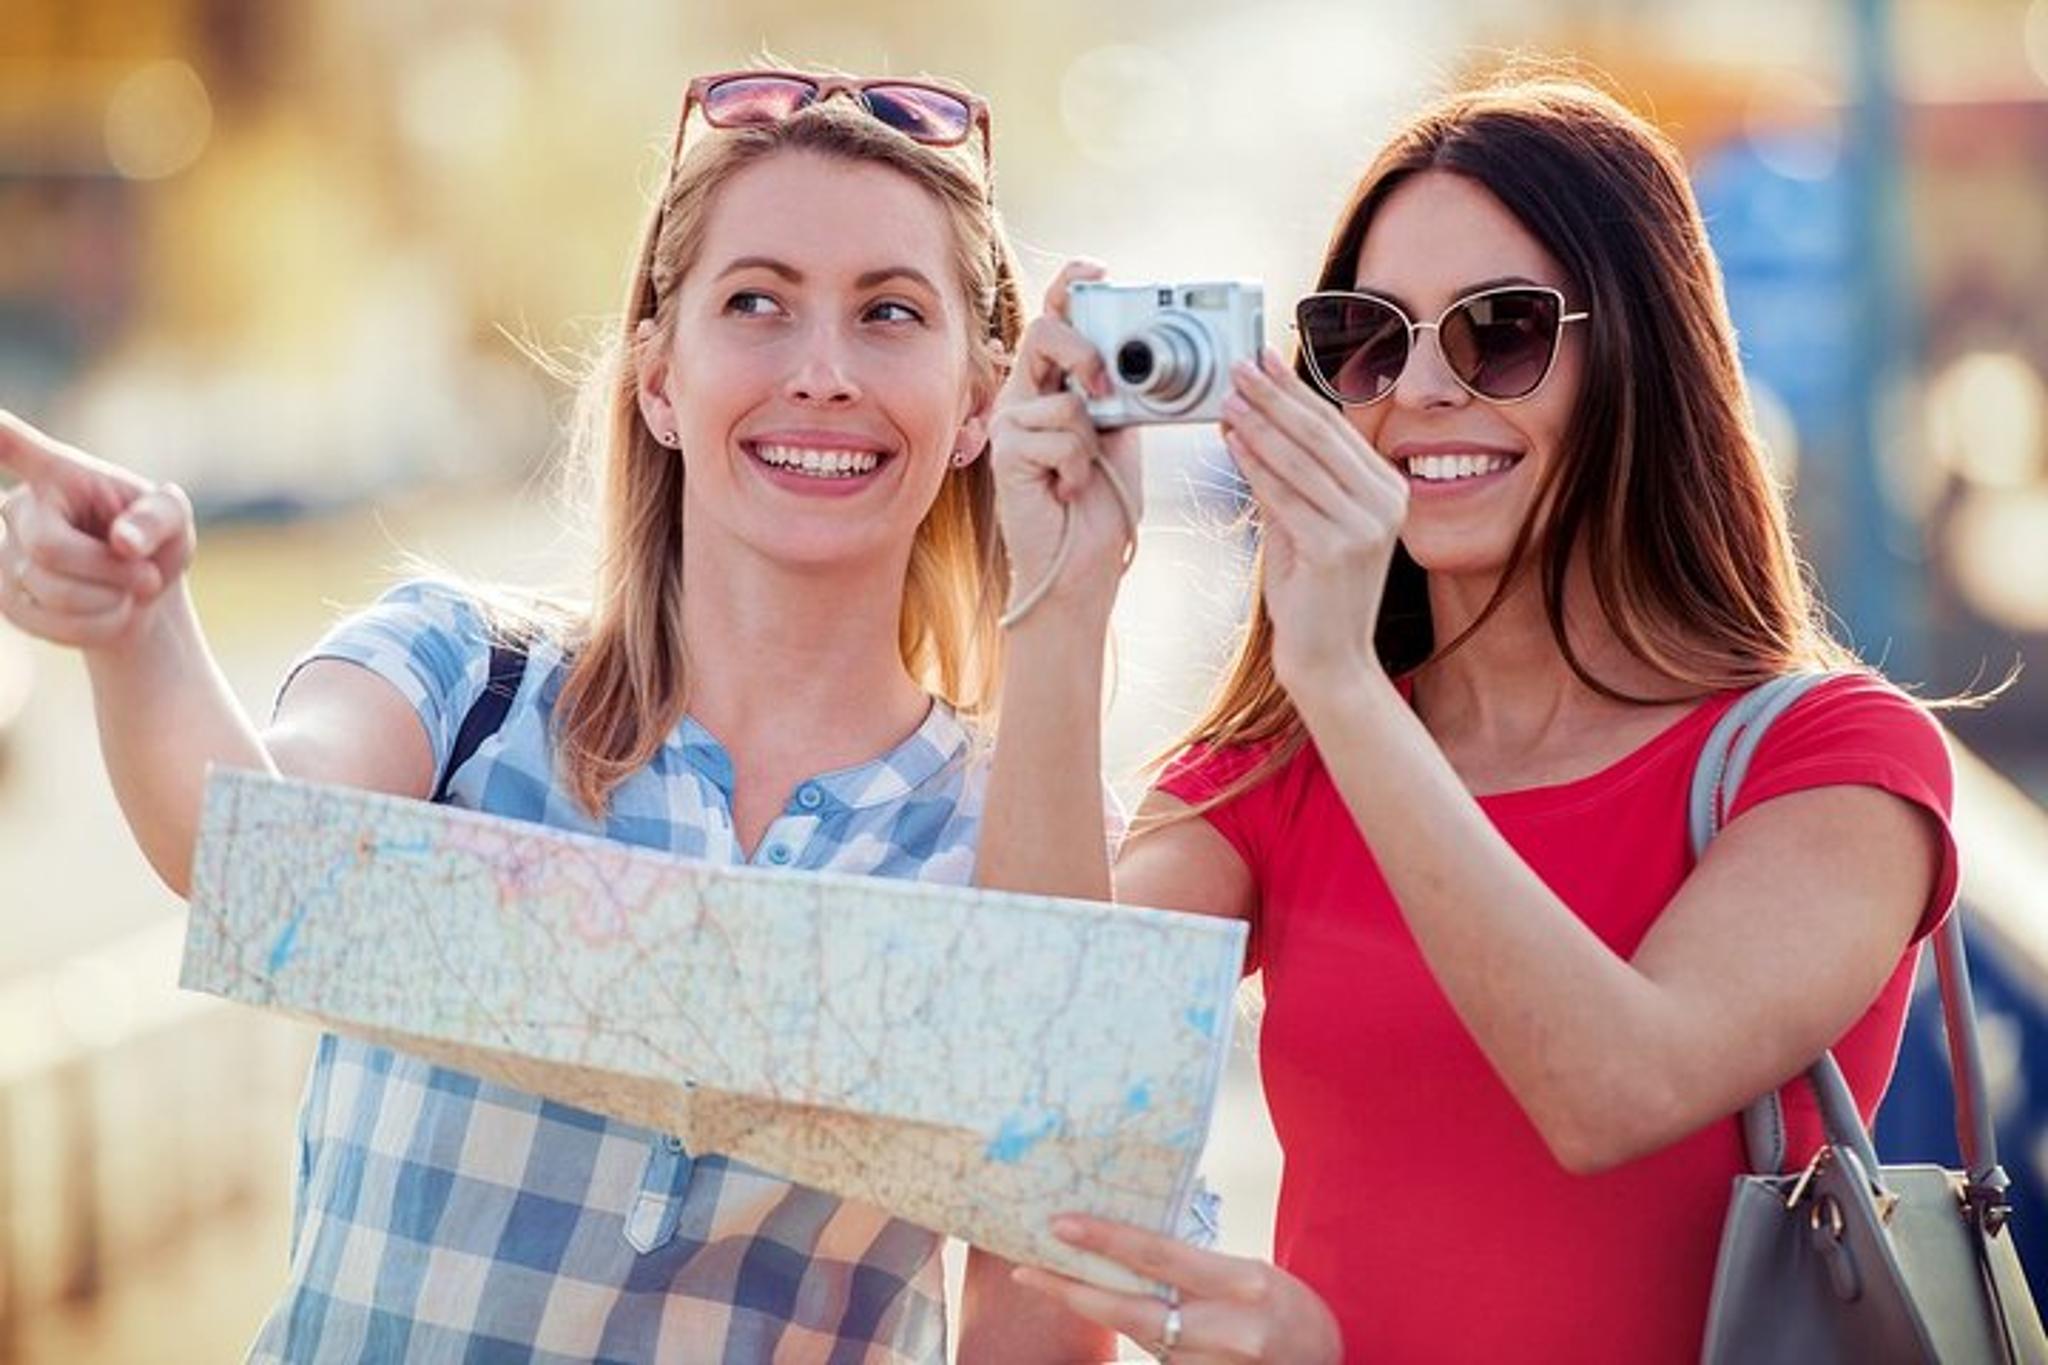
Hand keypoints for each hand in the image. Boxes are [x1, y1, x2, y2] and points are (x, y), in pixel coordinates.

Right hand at [0, 410, 193, 652]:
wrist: (137, 598)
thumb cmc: (152, 544)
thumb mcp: (174, 522)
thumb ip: (159, 517)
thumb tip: (123, 541)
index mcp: (57, 474)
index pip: (12, 447)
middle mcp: (18, 508)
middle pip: (51, 549)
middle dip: (112, 572)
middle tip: (147, 577)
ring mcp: (4, 555)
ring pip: (51, 591)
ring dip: (109, 602)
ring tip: (126, 592)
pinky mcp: (5, 599)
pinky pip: (50, 624)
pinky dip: (97, 627)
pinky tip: (109, 612)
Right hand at [987, 261, 1142, 623]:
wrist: (1083, 566)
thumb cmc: (1099, 505)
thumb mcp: (1120, 434)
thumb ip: (1117, 392)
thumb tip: (1133, 356)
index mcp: (1052, 386)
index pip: (1054, 320)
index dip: (1070, 287)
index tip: (1097, 271)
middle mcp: (1023, 399)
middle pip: (1043, 334)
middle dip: (1083, 351)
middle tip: (1105, 387)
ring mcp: (1009, 426)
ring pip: (1063, 399)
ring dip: (1089, 442)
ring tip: (1080, 476)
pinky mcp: (1006, 455)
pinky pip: (1058, 436)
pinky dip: (1076, 467)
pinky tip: (1065, 491)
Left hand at [1012, 1215, 1342, 1363]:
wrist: (1322, 1361)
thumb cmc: (1284, 1305)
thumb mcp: (1247, 1271)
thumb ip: (1193, 1266)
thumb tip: (1126, 1247)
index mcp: (1241, 1283)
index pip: (1159, 1257)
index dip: (1105, 1240)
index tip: (1060, 1225)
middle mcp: (1225, 1330)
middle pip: (1131, 1311)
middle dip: (1073, 1291)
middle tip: (1029, 1270)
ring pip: (1138, 1338)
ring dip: (1102, 1312)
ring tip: (1062, 1284)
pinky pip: (1156, 1359)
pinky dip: (1137, 1337)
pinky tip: (1119, 1315)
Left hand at [1219, 349, 1405, 693]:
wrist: (1330, 660)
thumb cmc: (1314, 594)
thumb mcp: (1303, 523)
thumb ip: (1284, 476)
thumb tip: (1247, 420)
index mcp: (1387, 490)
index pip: (1336, 427)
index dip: (1296, 390)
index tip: (1263, 359)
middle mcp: (1386, 503)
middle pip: (1320, 434)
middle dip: (1275, 396)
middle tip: (1239, 366)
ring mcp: (1366, 526)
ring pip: (1301, 460)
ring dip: (1260, 424)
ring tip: (1229, 397)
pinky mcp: (1338, 548)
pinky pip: (1287, 495)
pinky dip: (1256, 465)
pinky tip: (1233, 441)